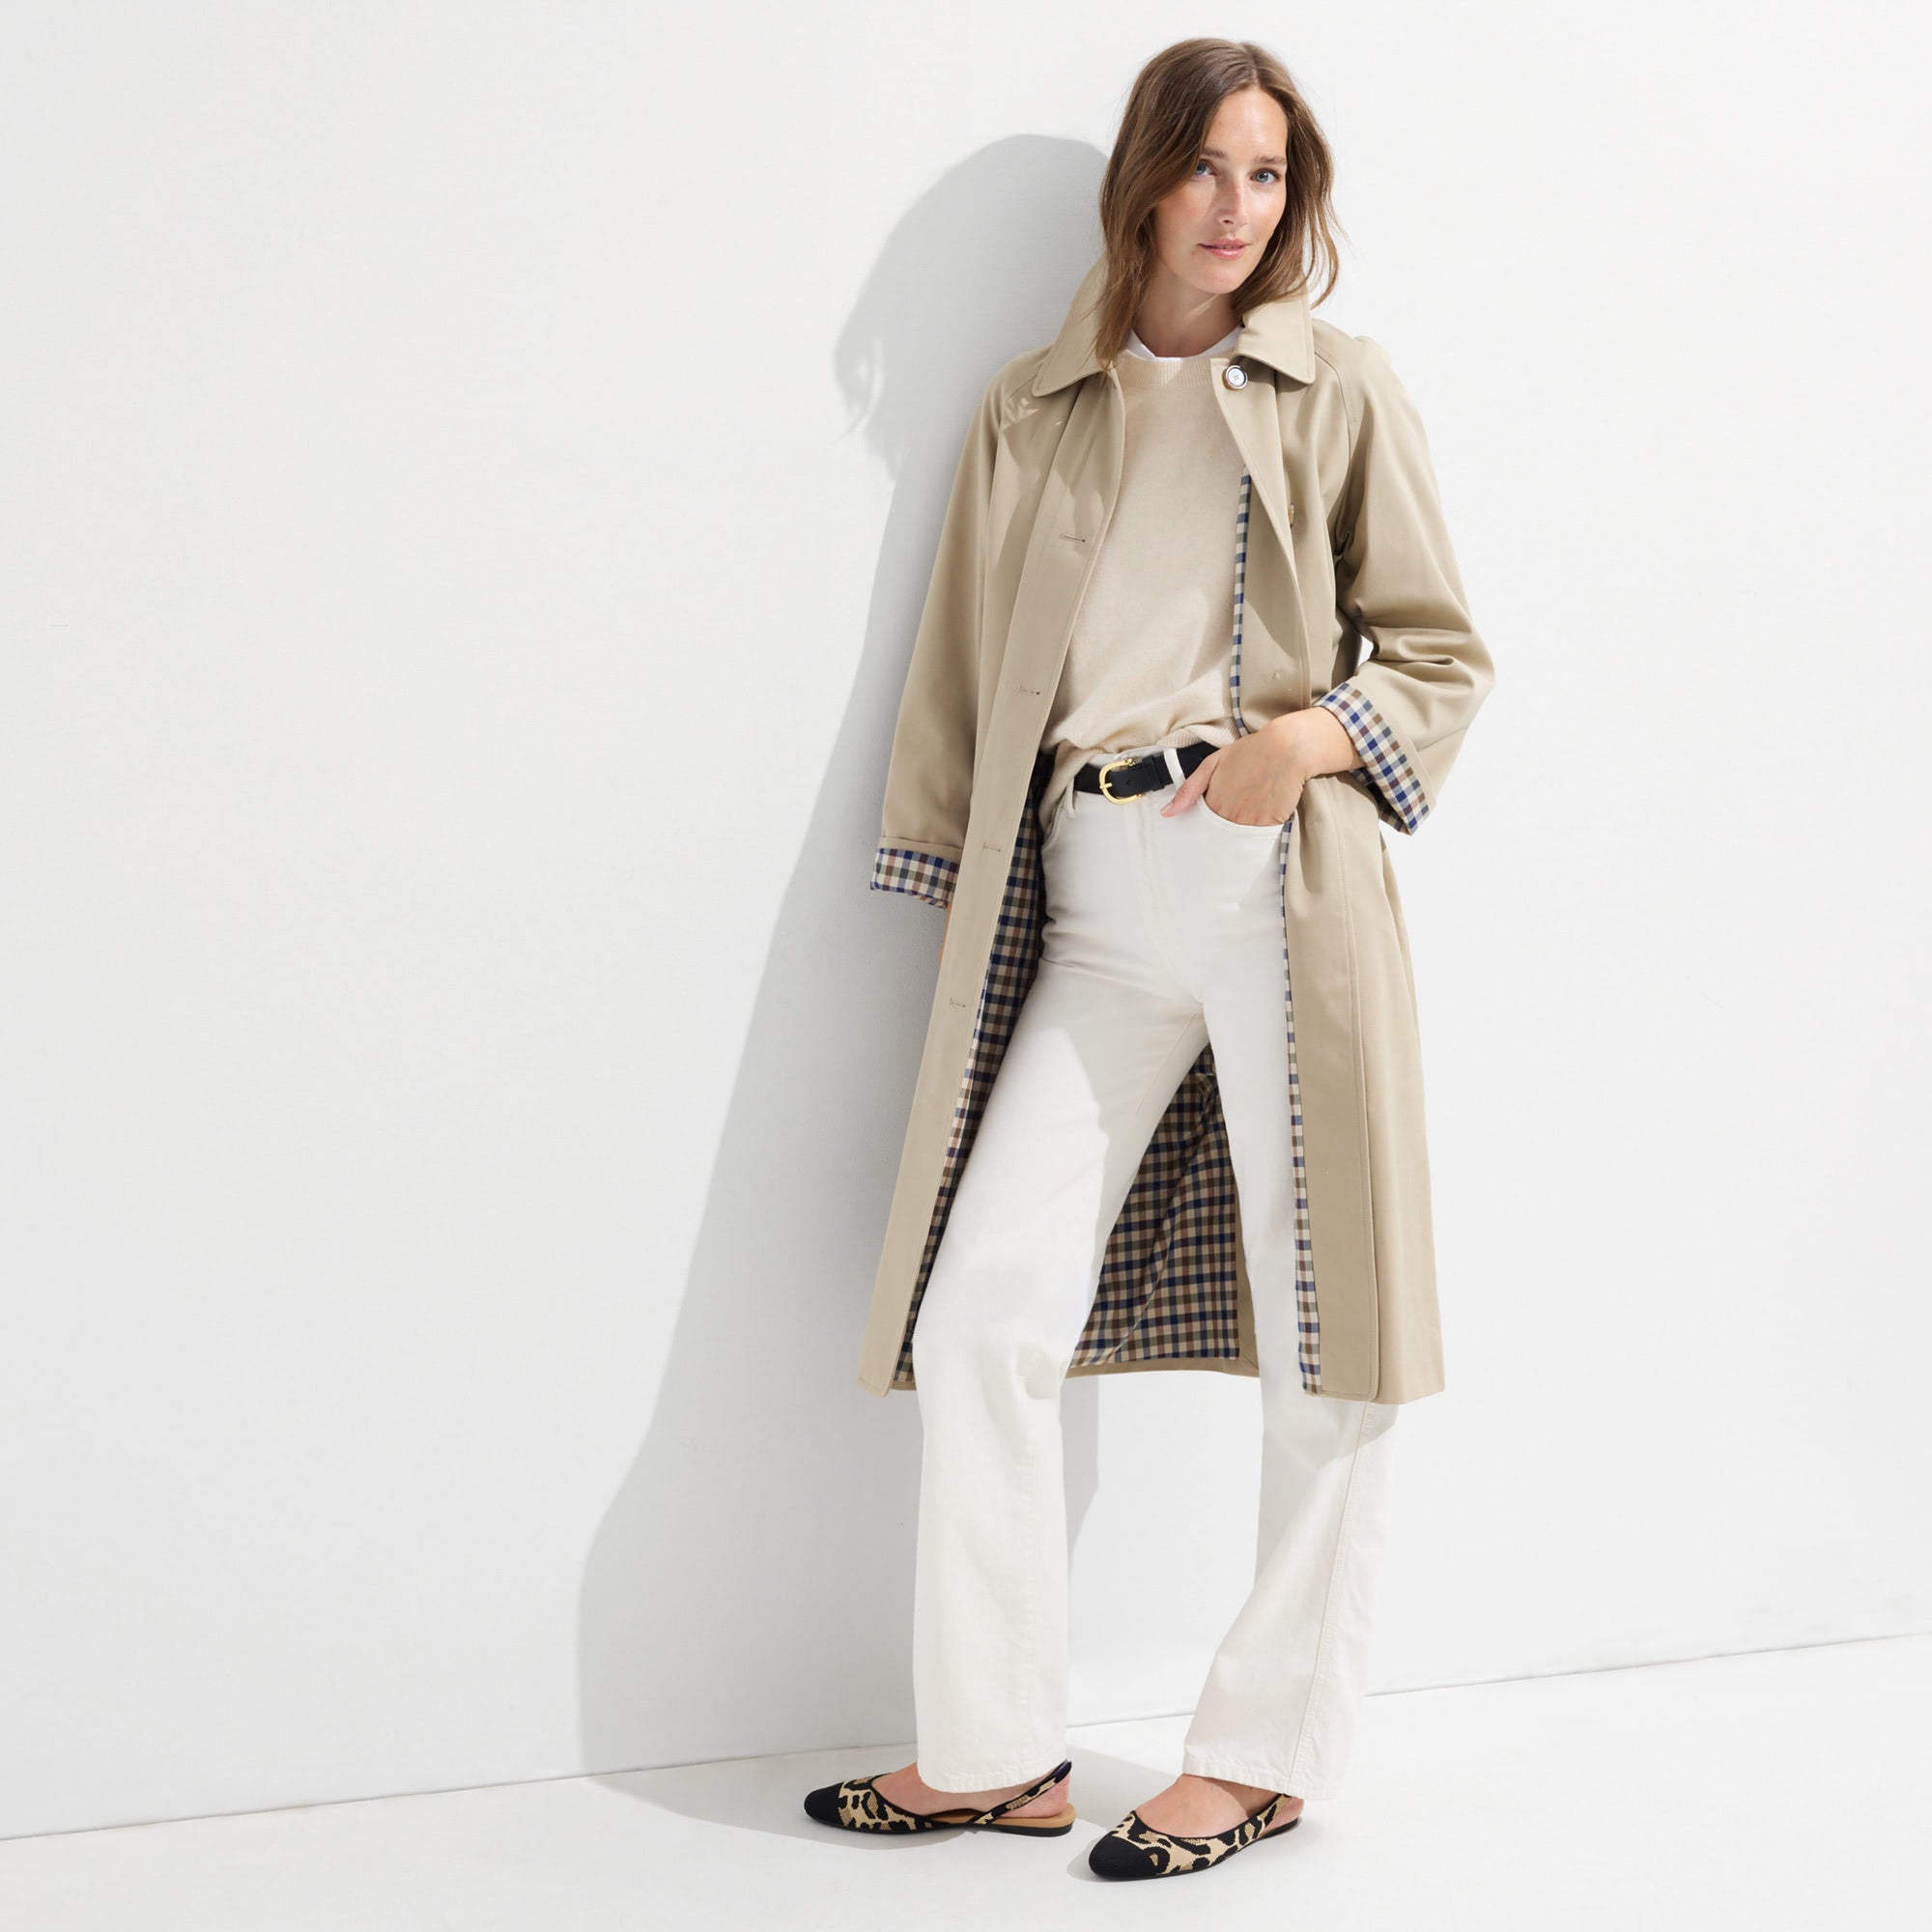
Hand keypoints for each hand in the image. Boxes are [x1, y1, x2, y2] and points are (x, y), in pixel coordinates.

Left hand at [1161, 709, 1358, 825]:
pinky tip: (1263, 818)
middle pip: (1219, 835)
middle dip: (1223, 831)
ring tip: (1250, 816)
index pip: (1202, 826)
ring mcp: (1249, 822)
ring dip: (1240, 833)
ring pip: (1238, 840)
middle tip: (1231, 822)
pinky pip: (1259, 838)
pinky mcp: (1270, 825)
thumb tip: (1166, 813)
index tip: (1213, 821)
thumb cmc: (1251, 752)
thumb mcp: (1213, 764)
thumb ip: (1188, 790)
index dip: (1207, 824)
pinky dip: (1259, 833)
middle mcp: (1228, 816)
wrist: (1286, 748)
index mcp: (1212, 802)